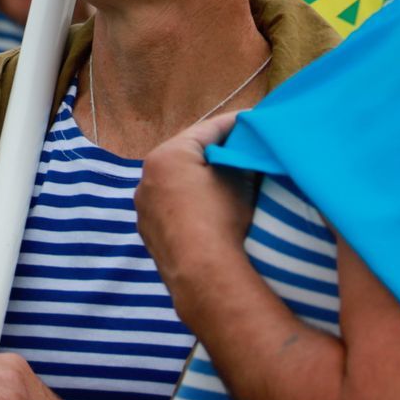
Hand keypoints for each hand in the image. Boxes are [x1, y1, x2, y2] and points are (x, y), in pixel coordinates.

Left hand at [136, 112, 256, 306]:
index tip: (255, 122)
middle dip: (216, 154)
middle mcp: (146, 179)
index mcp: (167, 155)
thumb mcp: (238, 179)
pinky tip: (210, 214)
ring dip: (201, 181)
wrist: (205, 277)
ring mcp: (144, 209)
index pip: (208, 130)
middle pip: (188, 157)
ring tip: (229, 183)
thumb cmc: (222, 219)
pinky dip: (191, 206)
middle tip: (243, 151)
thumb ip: (239, 156)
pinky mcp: (150, 235)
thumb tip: (244, 149)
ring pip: (178, 185)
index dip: (236, 125)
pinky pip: (173, 210)